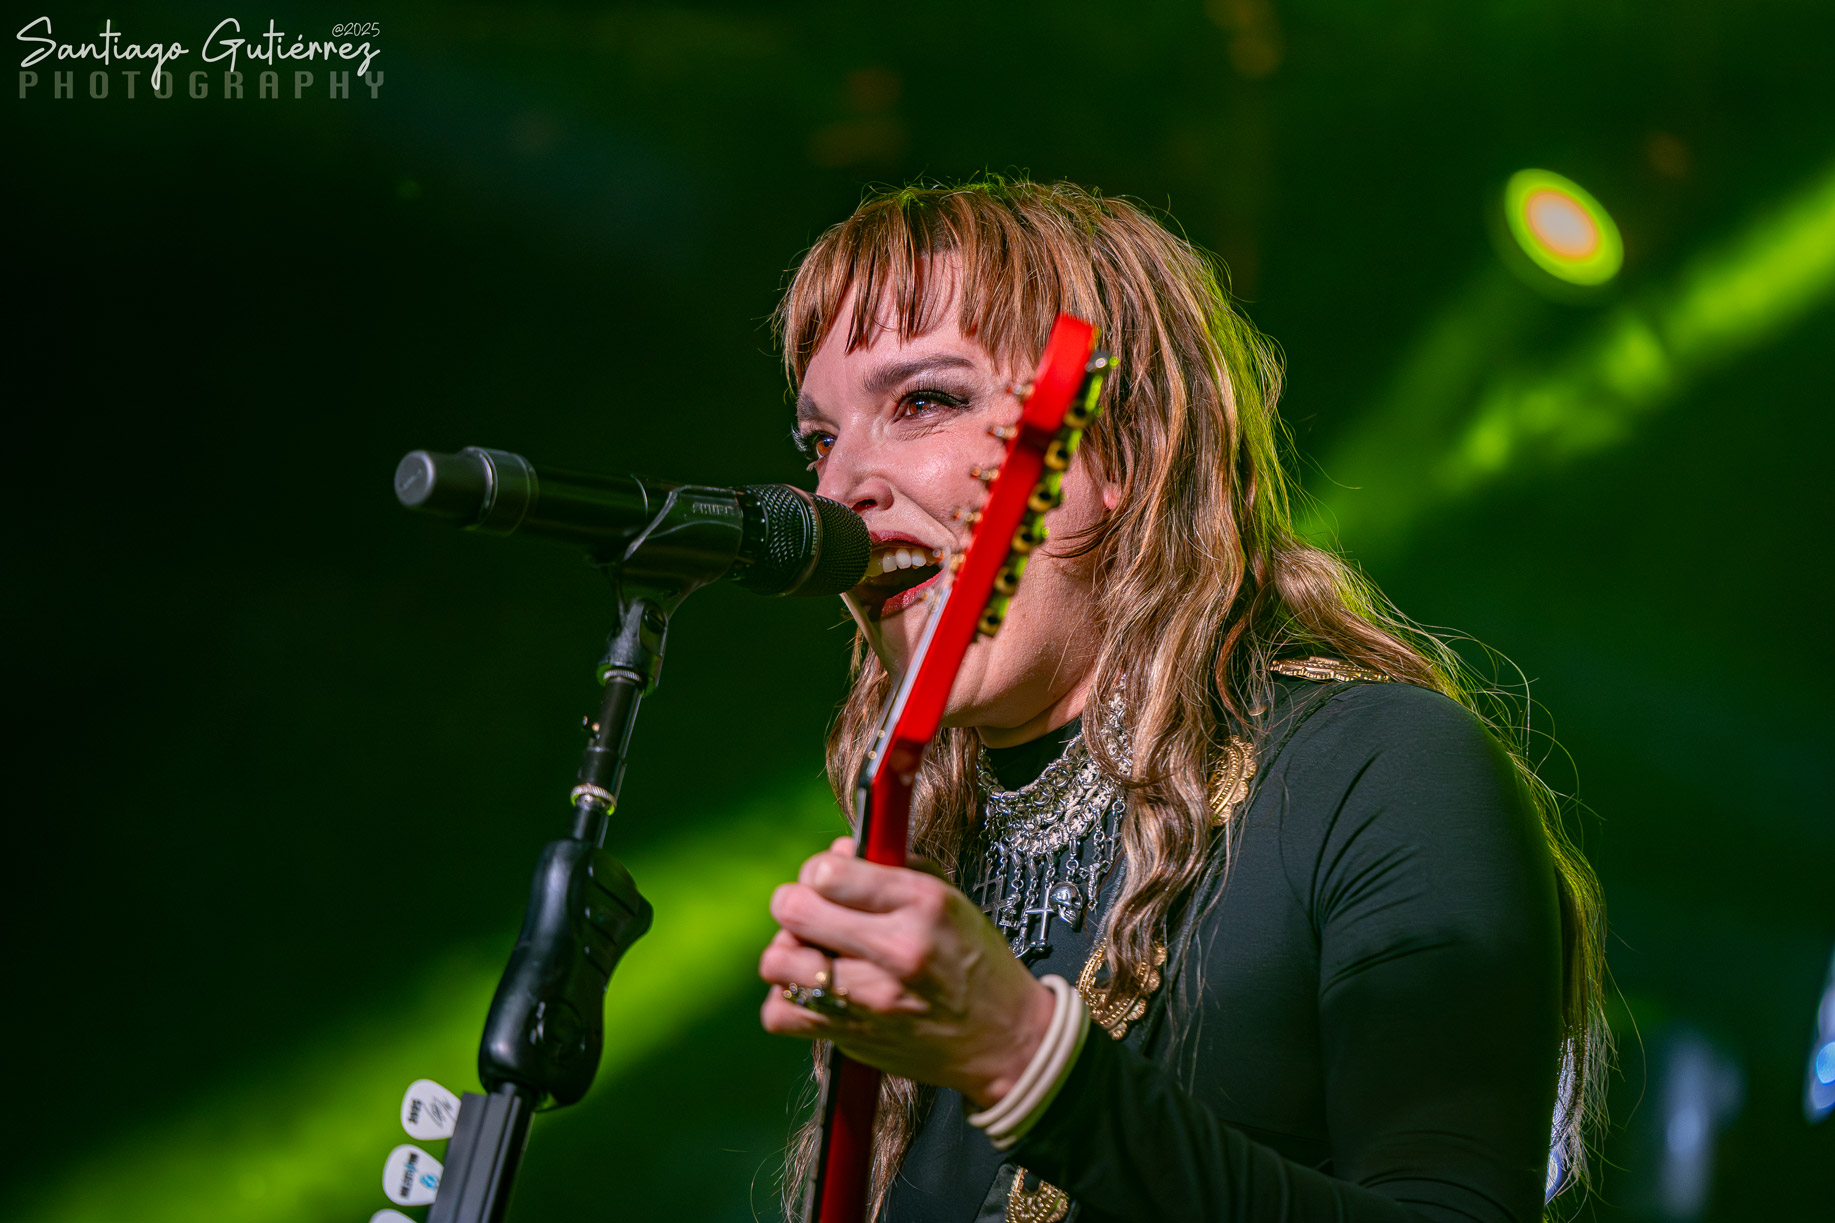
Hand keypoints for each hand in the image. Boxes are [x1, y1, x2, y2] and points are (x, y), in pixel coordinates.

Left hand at [760, 837, 1054, 1109]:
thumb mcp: (949, 898)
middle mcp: (895, 950)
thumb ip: (891, 868)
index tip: (828, 880)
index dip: (818, 871)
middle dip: (795, 903)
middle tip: (811, 912)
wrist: (1007, 1040)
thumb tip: (836, 851)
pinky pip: (781, 1014)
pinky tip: (813, 992)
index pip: (829, 872)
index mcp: (922, 904)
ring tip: (811, 953)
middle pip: (794, 909)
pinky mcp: (853, 1037)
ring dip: (788, 952)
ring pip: (778, 962)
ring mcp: (871, 999)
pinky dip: (787, 1001)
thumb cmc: (975, 963)